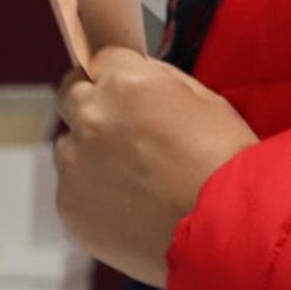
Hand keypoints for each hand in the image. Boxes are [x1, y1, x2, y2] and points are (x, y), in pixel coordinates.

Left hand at [55, 47, 258, 285]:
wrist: (220, 229)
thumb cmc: (223, 162)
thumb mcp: (203, 99)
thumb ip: (155, 82)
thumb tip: (131, 77)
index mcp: (124, 84)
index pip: (101, 60)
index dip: (113, 75)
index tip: (121, 90)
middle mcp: (89, 119)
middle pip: (71, 98)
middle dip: (90, 106)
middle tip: (118, 129)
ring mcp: (73, 165)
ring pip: (68, 148)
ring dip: (89, 153)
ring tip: (132, 178)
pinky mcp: (67, 206)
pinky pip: (71, 189)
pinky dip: (91, 193)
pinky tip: (127, 205)